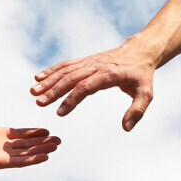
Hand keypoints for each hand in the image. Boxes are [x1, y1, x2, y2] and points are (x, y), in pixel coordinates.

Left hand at [0, 99, 60, 169]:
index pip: (20, 134)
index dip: (33, 133)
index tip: (47, 130)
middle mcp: (2, 146)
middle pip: (28, 144)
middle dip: (43, 142)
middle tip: (58, 140)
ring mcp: (3, 155)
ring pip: (27, 152)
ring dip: (42, 149)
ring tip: (56, 146)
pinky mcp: (1, 162)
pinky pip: (21, 161)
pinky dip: (33, 159)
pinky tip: (45, 156)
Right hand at [30, 46, 156, 130]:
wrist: (140, 51)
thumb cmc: (142, 76)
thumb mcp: (146, 93)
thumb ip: (137, 110)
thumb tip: (126, 128)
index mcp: (109, 75)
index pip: (86, 87)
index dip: (72, 99)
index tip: (59, 113)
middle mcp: (96, 66)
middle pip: (71, 78)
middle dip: (53, 90)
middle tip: (38, 102)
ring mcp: (89, 62)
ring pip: (65, 70)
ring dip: (48, 80)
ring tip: (33, 92)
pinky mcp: (85, 60)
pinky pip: (66, 64)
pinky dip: (52, 70)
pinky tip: (38, 77)